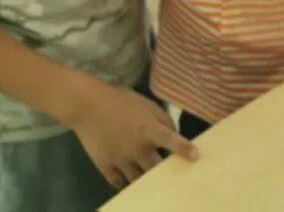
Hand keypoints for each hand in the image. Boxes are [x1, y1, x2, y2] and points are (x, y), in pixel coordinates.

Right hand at [70, 79, 198, 187]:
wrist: (87, 106)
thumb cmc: (120, 102)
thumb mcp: (146, 104)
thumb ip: (163, 120)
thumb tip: (174, 134)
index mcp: (148, 129)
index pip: (170, 140)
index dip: (184, 149)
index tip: (196, 157)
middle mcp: (137, 148)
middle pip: (156, 168)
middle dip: (164, 172)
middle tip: (172, 175)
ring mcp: (121, 160)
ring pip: (139, 179)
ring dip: (146, 180)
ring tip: (153, 183)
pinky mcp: (106, 166)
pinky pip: (120, 182)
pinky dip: (127, 183)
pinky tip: (131, 181)